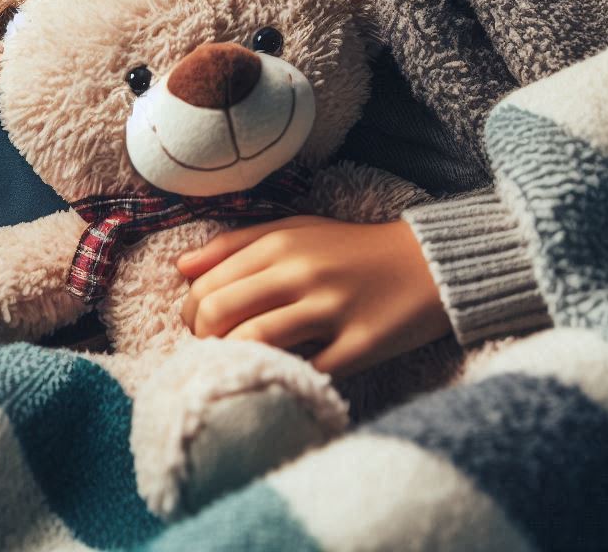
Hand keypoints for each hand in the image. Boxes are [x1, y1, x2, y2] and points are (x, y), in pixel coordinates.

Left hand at [176, 216, 450, 378]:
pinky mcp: (360, 345)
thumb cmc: (348, 249)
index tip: (199, 326)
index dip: (190, 314)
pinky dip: (283, 374)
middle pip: (219, 312)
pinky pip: (305, 369)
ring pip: (254, 340)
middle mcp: (300, 273)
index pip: (206, 286)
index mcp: (279, 245)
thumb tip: (181, 268)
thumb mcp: (292, 231)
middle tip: (212, 348)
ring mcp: (331, 309)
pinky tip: (279, 374)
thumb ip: (234, 245)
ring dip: (232, 358)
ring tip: (236, 362)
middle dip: (202, 338)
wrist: (426, 264)